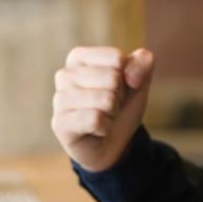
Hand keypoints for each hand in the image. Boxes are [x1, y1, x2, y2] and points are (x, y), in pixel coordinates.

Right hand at [51, 46, 154, 171]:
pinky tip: (97, 130)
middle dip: (120, 96)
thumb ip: (142, 62)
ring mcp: (59, 100)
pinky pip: (95, 120)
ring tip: (103, 117)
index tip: (118, 88)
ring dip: (113, 113)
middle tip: (110, 106)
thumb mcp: (138, 81)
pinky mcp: (60, 123)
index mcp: (79, 57)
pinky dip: (105, 127)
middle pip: (112, 78)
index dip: (127, 76)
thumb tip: (132, 75)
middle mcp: (64, 75)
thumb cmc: (120, 107)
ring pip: (105, 99)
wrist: (113, 143)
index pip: (116, 58)